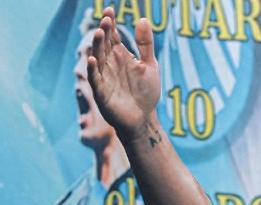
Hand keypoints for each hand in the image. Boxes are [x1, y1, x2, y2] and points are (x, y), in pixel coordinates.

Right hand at [87, 7, 160, 141]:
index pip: (111, 35)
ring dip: (97, 46)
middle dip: (104, 31)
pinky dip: (92, 70)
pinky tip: (92, 59)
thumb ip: (146, 44)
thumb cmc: (146, 93)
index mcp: (119, 55)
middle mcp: (109, 64)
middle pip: (103, 44)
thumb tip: (143, 19)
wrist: (144, 119)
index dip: (110, 23)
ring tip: (99, 33)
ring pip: (97, 58)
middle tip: (106, 20)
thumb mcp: (150, 66)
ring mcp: (104, 77)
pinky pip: (95, 80)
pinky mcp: (102, 93)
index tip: (111, 10)